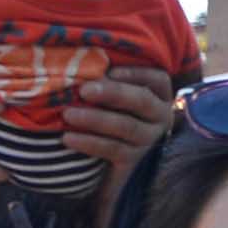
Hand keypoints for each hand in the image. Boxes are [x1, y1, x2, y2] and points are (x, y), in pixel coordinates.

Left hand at [58, 64, 176, 176]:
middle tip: (83, 90)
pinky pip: (113, 149)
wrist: (109, 167)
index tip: (108, 70)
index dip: (134, 73)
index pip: (157, 79)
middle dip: (113, 93)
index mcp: (159, 96)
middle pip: (142, 101)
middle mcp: (160, 117)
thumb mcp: (114, 99)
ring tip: (67, 115)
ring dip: (95, 119)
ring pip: (126, 126)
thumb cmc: (108, 117)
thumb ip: (106, 81)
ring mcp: (149, 140)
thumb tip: (83, 61)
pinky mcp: (134, 161)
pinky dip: (89, 142)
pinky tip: (68, 138)